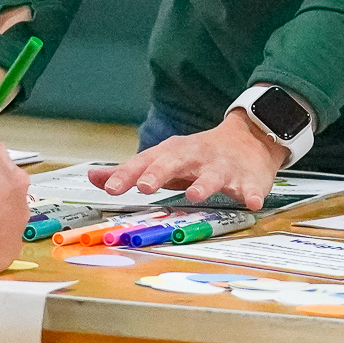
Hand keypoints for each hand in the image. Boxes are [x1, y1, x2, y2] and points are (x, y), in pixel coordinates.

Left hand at [89, 109, 287, 209]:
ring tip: (196, 195)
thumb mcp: (163, 159)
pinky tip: (251, 203)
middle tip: (146, 186)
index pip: (145, 162)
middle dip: (160, 173)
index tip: (112, 189)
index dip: (127, 175)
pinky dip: (251, 193)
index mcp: (171, 154)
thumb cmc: (196, 156)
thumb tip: (92, 178)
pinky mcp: (248, 178)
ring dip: (205, 184)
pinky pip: (251, 187)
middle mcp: (195, 157)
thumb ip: (129, 171)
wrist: (248, 139)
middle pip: (175, 162)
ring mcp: (222, 167)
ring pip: (213, 175)